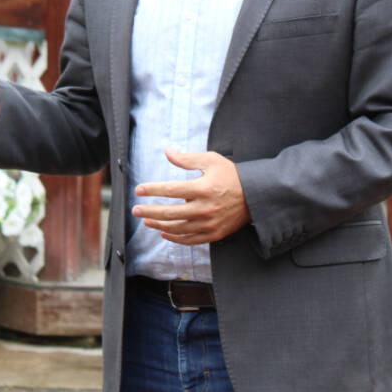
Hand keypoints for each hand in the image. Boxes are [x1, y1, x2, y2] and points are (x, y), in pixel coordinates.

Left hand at [132, 148, 251, 244]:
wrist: (255, 195)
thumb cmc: (232, 175)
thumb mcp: (211, 161)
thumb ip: (188, 159)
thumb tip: (168, 152)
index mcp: (203, 188)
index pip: (171, 190)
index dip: (152, 190)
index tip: (139, 190)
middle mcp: (204, 208)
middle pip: (169, 213)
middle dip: (149, 212)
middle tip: (135, 210)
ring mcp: (209, 223)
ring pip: (177, 228)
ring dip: (159, 225)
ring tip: (147, 221)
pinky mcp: (213, 234)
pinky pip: (189, 240)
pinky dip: (175, 238)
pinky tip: (165, 233)